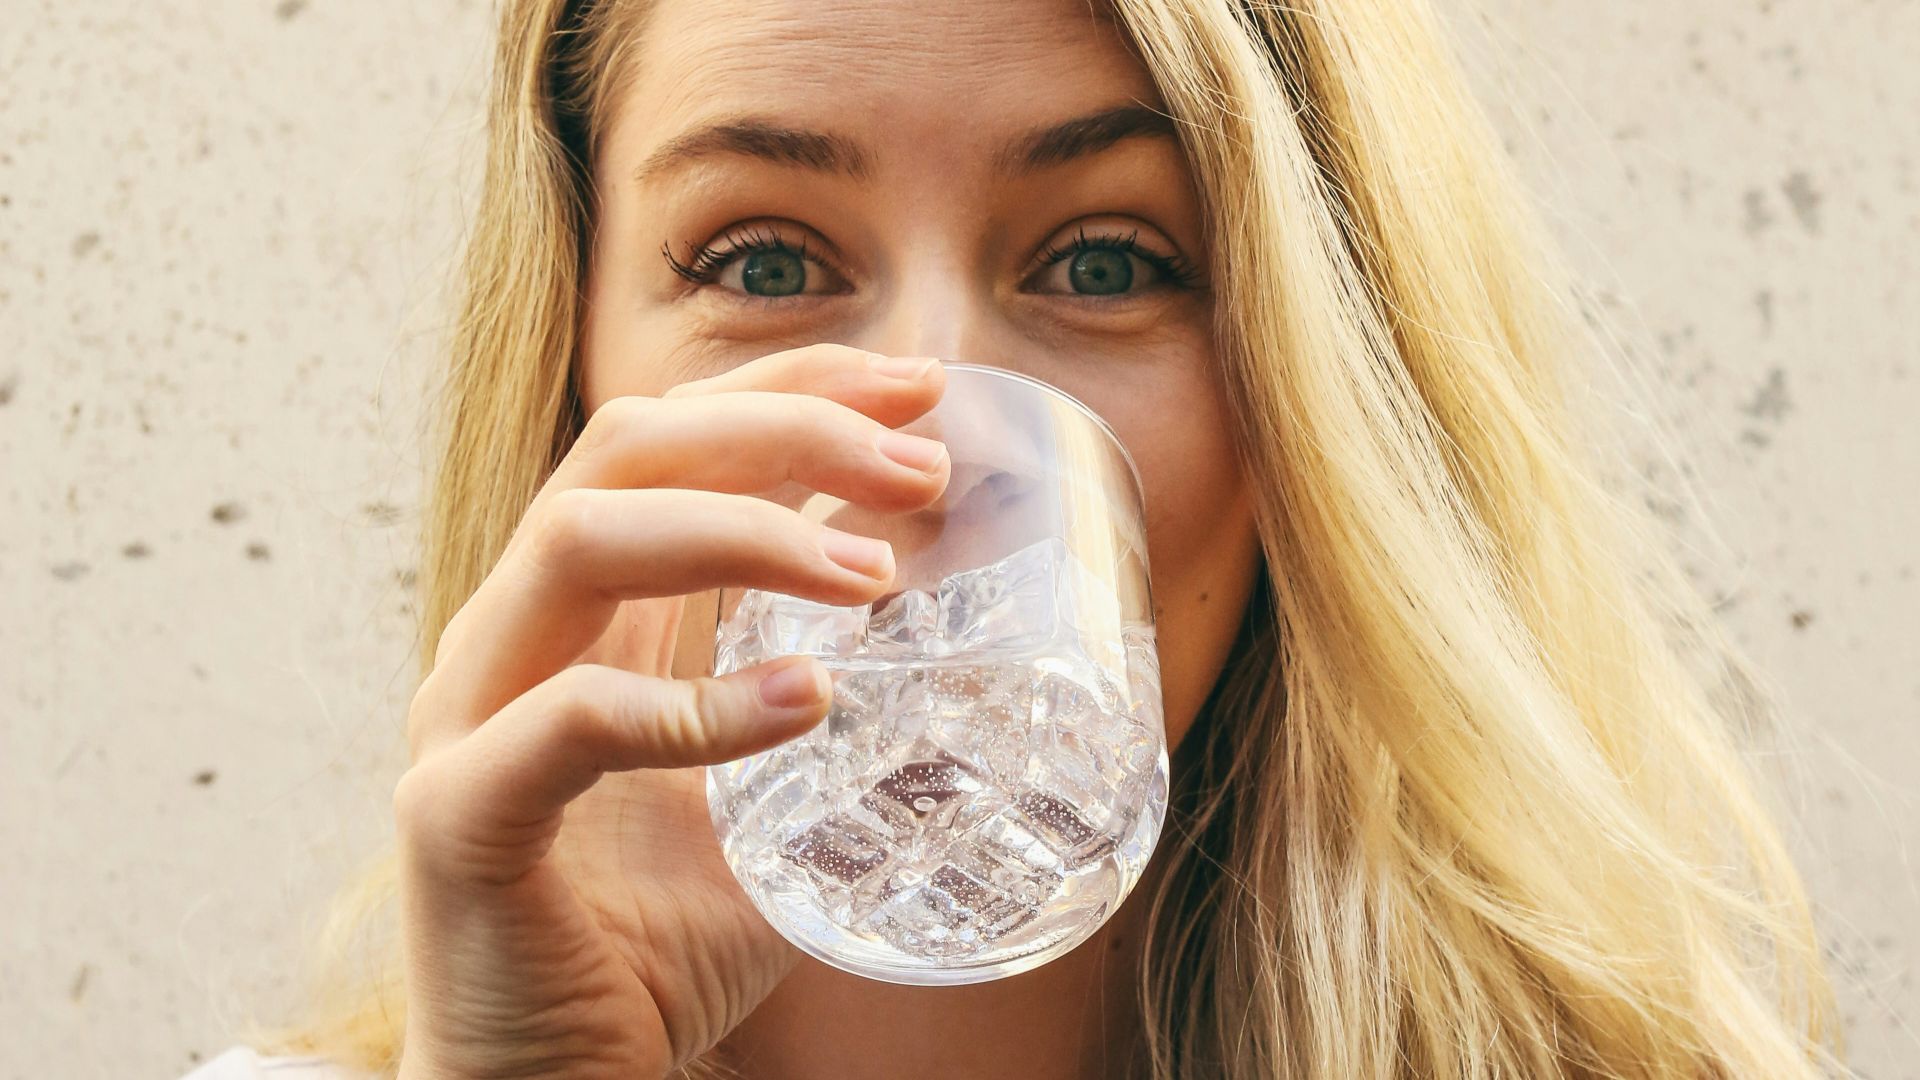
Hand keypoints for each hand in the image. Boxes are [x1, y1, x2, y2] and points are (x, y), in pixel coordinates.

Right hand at [392, 346, 948, 1078]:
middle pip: (625, 451)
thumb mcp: (763, 800)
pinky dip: (693, 704)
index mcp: (578, 611)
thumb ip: (819, 715)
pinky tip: (804, 703)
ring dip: (744, 533)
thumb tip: (963, 663)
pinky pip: (569, 722)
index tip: (916, 388)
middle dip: (782, 429)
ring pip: (580, 542)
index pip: (670, 440)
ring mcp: (469, 714)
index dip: (788, 388)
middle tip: (919, 467)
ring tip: (876, 575)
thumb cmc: (651, 939)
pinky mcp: (459, 815)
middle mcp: (513, 633)